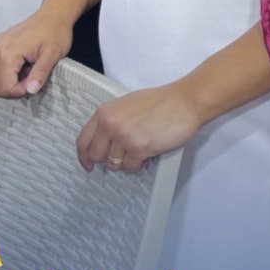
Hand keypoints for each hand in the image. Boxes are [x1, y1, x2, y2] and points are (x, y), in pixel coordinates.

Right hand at [0, 8, 73, 97]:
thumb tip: (30, 91)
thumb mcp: (53, 54)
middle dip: (15, 89)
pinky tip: (24, 65)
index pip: (4, 87)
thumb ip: (40, 73)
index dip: (21, 91)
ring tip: (30, 70)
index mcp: (8, 52)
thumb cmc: (56, 32)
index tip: (35, 82)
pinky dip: (10, 73)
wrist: (54, 15)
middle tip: (33, 79)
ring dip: (12, 81)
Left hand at [75, 84, 201, 174]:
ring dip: (125, 162)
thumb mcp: (128, 104)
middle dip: (108, 159)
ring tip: (138, 151)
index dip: (83, 156)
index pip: (83, 140)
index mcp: (106, 112)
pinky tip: (146, 155)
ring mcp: (124, 137)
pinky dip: (138, 165)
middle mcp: (111, 124)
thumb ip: (112, 120)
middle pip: (96, 156)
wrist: (186, 102)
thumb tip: (103, 140)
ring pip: (113, 164)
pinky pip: (130, 168)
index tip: (87, 164)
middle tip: (122, 155)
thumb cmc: (163, 101)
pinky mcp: (139, 149)